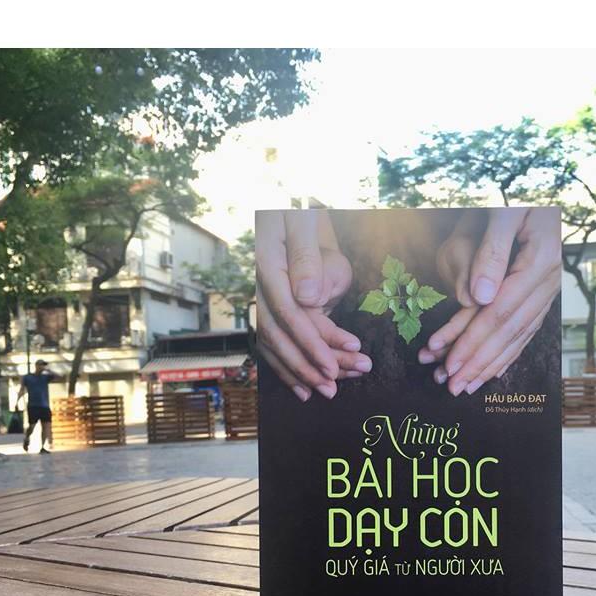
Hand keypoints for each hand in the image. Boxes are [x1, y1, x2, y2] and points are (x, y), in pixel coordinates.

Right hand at [256, 210, 369, 400]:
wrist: (282, 204)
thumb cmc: (297, 210)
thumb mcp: (301, 221)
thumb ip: (305, 257)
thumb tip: (307, 298)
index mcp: (268, 266)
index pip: (289, 312)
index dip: (311, 342)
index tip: (332, 364)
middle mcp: (260, 286)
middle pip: (280, 335)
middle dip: (307, 365)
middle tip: (335, 386)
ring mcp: (262, 297)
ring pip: (275, 343)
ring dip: (300, 372)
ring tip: (326, 391)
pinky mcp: (271, 306)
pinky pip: (274, 341)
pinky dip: (288, 366)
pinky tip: (303, 388)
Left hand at [419, 207, 559, 394]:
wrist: (533, 185)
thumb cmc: (511, 192)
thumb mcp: (501, 212)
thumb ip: (491, 252)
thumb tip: (480, 298)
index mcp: (540, 260)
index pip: (500, 312)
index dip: (473, 341)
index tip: (450, 363)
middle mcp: (548, 279)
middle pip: (509, 330)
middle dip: (478, 362)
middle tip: (451, 387)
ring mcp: (547, 287)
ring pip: (517, 335)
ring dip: (489, 365)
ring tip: (465, 387)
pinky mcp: (540, 290)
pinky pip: (525, 328)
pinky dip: (508, 352)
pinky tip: (495, 372)